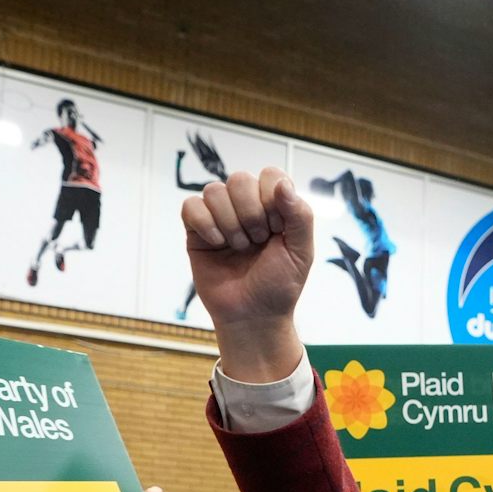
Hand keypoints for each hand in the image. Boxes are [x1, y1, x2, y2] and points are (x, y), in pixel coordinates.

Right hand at [182, 168, 312, 378]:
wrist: (253, 315)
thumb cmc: (279, 285)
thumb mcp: (301, 252)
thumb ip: (300, 215)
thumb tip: (282, 184)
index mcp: (274, 206)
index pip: (270, 175)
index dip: (272, 200)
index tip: (277, 229)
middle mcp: (246, 207)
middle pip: (239, 179)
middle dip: (250, 214)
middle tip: (256, 242)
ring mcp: (220, 217)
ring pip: (214, 191)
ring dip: (229, 223)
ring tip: (239, 247)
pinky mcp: (197, 231)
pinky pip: (191, 206)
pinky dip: (205, 224)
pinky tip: (217, 244)